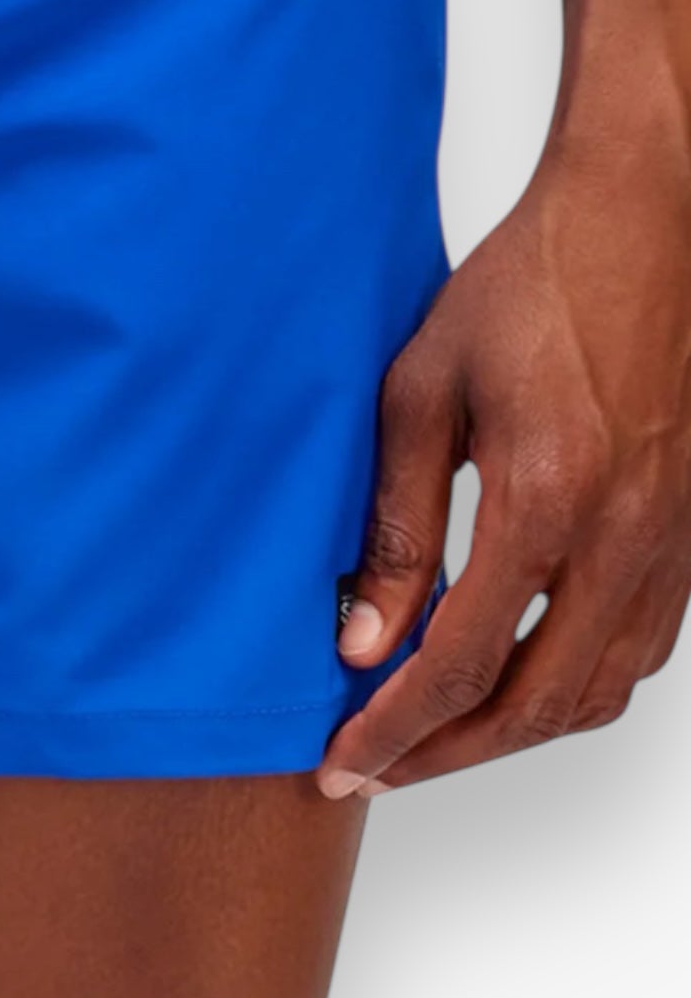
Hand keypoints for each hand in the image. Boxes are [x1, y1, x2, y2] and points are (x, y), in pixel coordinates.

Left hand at [319, 129, 690, 796]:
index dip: (396, 727)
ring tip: (428, 739)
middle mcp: (623, 538)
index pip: (464, 663)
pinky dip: (569, 692)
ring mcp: (668, 544)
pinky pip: (634, 654)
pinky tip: (510, 684)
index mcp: (549, 497)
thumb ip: (393, 524)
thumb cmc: (529, 288)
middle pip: (535, 706)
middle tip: (371, 769)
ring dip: (509, 735)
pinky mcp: (686, 539)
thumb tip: (362, 639)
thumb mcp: (421, 390)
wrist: (641, 229)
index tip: (340, 759)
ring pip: (594, 694)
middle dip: (445, 755)